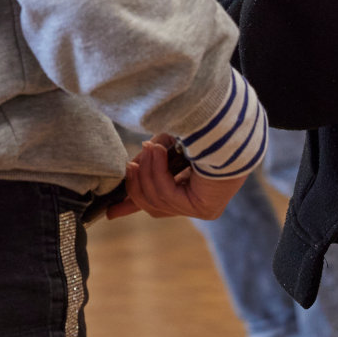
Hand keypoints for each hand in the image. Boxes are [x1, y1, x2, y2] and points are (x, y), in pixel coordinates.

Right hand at [103, 134, 251, 220]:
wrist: (228, 123)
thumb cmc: (200, 129)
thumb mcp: (165, 145)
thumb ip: (148, 160)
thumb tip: (129, 169)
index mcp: (189, 186)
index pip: (157, 201)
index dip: (131, 205)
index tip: (110, 213)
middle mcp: (197, 201)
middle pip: (152, 206)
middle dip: (135, 185)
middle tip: (128, 165)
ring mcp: (202, 208)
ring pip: (156, 201)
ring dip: (147, 172)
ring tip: (148, 148)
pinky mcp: (204, 208)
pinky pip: (167, 195)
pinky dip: (158, 172)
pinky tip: (159, 152)